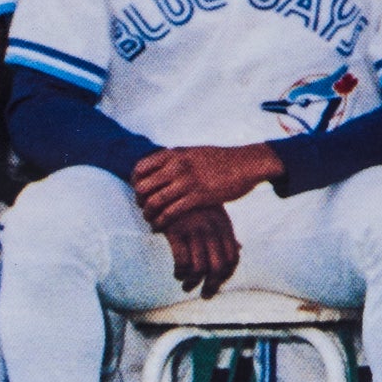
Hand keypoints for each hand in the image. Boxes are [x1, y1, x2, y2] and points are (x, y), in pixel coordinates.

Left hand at [131, 144, 281, 228]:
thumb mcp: (193, 153)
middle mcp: (176, 166)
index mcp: (173, 154)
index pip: (139, 168)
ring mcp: (186, 181)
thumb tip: (162, 164)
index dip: (135, 183)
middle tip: (144, 210)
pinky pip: (171, 212)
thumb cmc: (221, 160)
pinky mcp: (198, 196)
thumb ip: (176, 159)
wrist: (246, 163)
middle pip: (142, 186)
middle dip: (140, 201)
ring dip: (149, 215)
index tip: (139, 193)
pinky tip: (161, 228)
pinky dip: (162, 222)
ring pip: (154, 202)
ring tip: (150, 222)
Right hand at [160, 204, 240, 296]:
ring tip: (186, 286)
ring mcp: (194, 229)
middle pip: (219, 267)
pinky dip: (180, 272)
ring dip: (193, 282)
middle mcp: (212, 228)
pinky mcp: (175, 230)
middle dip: (212, 286)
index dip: (227, 275)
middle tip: (205, 294)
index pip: (232, 257)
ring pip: (200, 268)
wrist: (167, 179)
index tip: (218, 284)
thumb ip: (227, 231)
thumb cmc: (192, 198)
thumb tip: (240, 248)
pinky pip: (182, 262)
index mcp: (224, 224)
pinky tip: (177, 273)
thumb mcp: (214, 211)